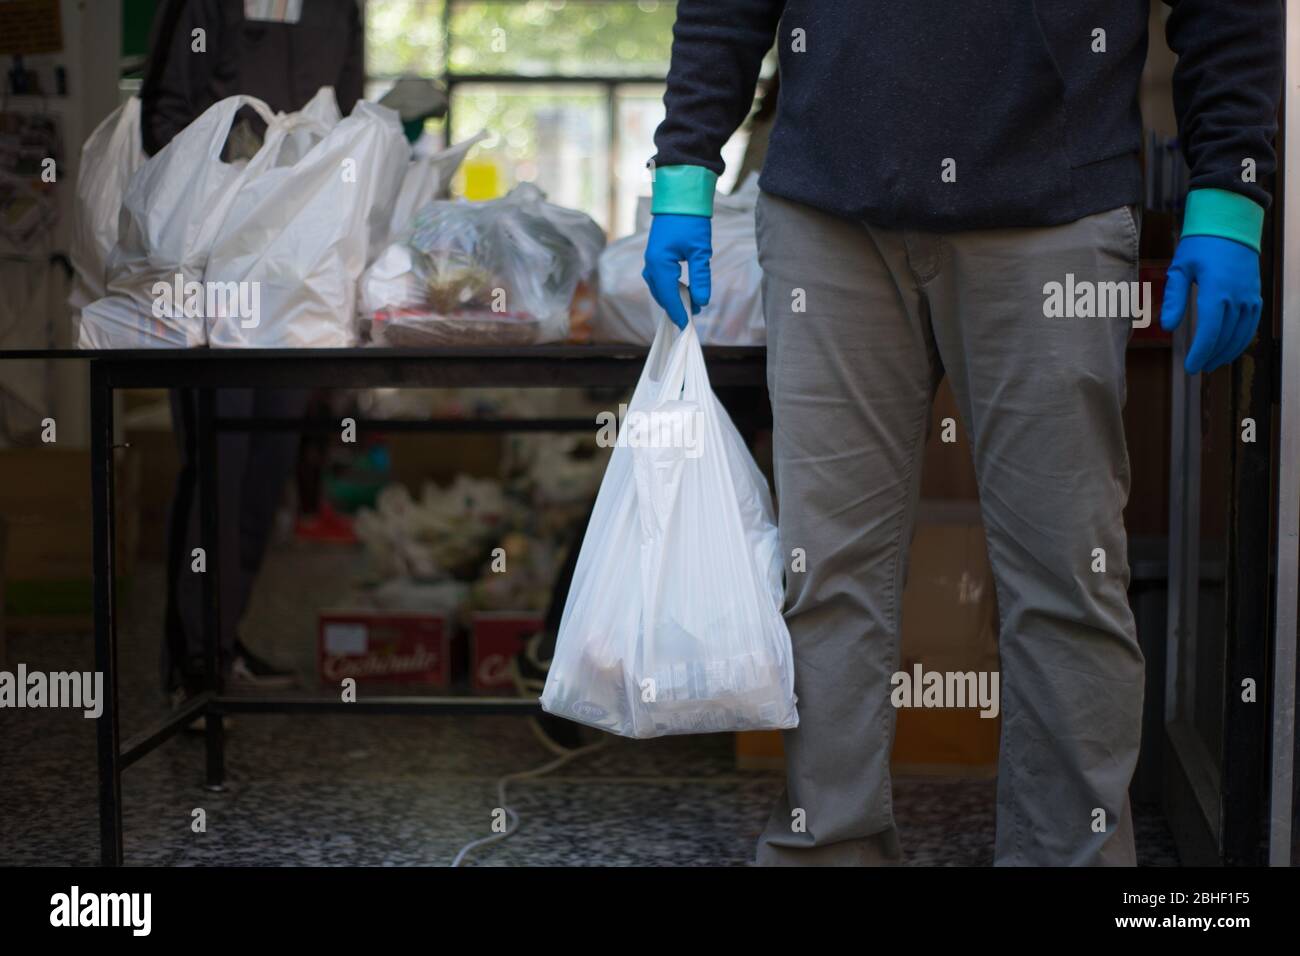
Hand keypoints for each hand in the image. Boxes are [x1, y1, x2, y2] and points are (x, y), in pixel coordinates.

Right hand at [642, 213, 711, 328]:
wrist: (679, 198)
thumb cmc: (691, 221)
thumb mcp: (700, 251)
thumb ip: (701, 278)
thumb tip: (702, 301)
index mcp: (659, 264)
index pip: (668, 297)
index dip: (679, 313)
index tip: (687, 326)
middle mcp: (650, 265)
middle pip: (662, 295)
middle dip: (677, 307)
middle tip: (696, 314)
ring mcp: (650, 261)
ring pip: (660, 289)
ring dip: (674, 298)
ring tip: (693, 303)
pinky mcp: (654, 257)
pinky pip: (659, 280)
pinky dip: (670, 288)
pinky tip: (684, 290)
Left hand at [1160, 235, 1261, 373]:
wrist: (1232, 225)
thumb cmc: (1200, 245)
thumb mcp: (1179, 268)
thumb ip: (1174, 298)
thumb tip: (1167, 327)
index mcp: (1217, 290)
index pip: (1210, 331)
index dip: (1201, 352)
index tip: (1190, 367)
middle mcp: (1238, 296)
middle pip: (1226, 337)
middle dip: (1211, 356)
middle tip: (1197, 368)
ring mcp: (1250, 296)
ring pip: (1242, 334)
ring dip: (1227, 352)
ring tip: (1211, 363)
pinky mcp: (1256, 295)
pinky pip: (1252, 324)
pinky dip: (1242, 340)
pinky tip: (1229, 349)